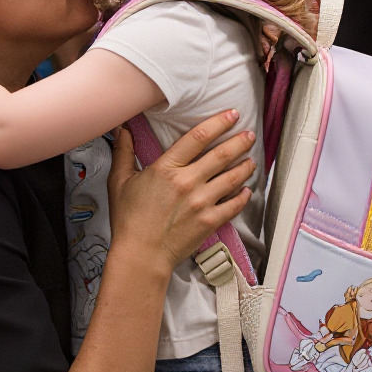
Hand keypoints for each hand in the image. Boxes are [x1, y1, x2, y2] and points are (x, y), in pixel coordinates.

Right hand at [108, 109, 253, 276]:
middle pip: (222, 154)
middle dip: (239, 141)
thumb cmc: (129, 221)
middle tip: (249, 135)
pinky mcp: (211, 221)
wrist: (141, 255)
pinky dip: (244, 195)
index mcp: (167, 169)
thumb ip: (123, 151)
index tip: (231, 115)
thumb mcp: (120, 181)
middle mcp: (188, 183)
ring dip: (246, 166)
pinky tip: (246, 190)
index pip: (198, 137)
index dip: (218, 122)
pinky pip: (235, 204)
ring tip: (251, 160)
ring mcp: (202, 203)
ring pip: (233, 177)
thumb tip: (122, 129)